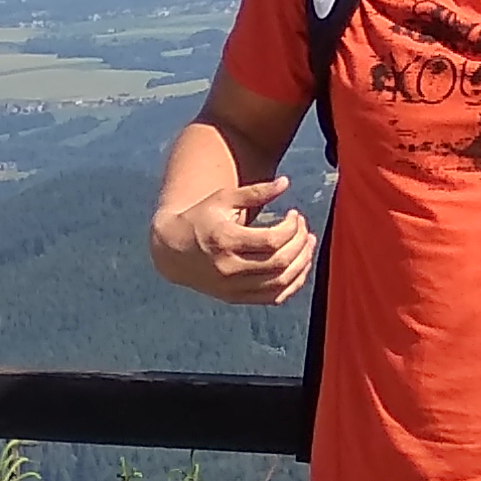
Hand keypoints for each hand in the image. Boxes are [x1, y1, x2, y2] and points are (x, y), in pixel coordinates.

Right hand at [153, 175, 316, 305]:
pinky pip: (274, 297)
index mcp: (225, 240)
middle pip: (280, 262)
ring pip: (281, 283)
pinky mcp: (235, 298)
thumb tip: (287, 182)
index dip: (292, 228)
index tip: (295, 214)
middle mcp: (229, 268)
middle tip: (304, 227)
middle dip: (300, 243)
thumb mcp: (223, 199)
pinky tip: (300, 267)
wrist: (172, 250)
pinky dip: (293, 284)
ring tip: (308, 244)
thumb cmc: (200, 218)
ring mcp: (232, 287)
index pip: (272, 241)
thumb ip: (255, 192)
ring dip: (302, 263)